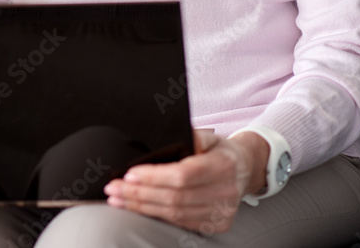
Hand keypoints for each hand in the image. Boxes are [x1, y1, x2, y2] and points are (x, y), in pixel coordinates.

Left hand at [102, 129, 268, 231]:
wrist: (245, 169)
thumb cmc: (220, 150)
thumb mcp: (209, 136)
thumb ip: (190, 136)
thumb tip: (163, 137)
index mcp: (222, 165)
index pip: (183, 175)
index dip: (154, 177)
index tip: (129, 174)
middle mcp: (225, 191)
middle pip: (174, 196)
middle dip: (139, 193)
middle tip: (113, 188)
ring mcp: (222, 211)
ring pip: (175, 213)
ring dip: (142, 207)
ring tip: (118, 199)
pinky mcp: (217, 224)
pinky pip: (180, 221)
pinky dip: (156, 215)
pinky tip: (137, 208)